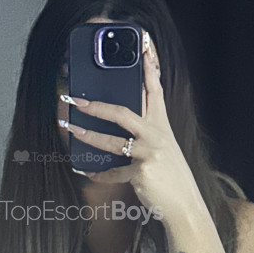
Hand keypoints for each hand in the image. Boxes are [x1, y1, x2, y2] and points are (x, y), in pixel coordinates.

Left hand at [59, 33, 204, 223]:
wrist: (185, 206)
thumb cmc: (170, 177)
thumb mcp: (163, 150)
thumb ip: (144, 134)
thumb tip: (114, 125)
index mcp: (162, 126)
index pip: (156, 90)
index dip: (150, 67)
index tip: (144, 45)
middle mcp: (157, 135)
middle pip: (123, 111)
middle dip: (95, 104)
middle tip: (73, 98)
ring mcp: (150, 153)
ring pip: (112, 140)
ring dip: (86, 134)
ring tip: (68, 128)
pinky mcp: (143, 172)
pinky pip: (112, 171)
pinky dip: (97, 172)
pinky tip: (84, 170)